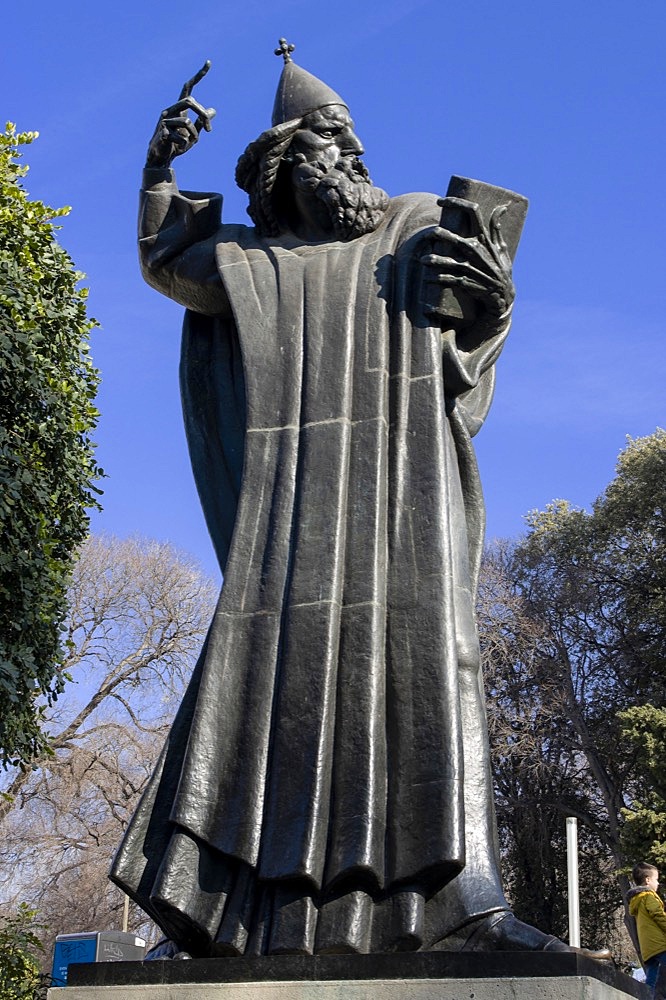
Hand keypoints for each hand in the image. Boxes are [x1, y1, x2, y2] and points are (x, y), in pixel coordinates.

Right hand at [145, 61, 216, 168]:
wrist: (162, 156)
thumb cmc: (177, 143)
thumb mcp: (193, 133)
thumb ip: (202, 122)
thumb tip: (213, 110)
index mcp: (178, 108)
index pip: (188, 88)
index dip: (199, 75)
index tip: (208, 62)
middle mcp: (170, 109)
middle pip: (190, 101)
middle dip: (202, 114)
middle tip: (209, 130)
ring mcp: (165, 120)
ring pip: (187, 122)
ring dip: (193, 135)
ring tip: (190, 143)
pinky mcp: (162, 131)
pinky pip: (180, 136)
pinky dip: (184, 143)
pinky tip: (179, 147)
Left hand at [419, 197, 514, 329]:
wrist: (504, 297)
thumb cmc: (500, 269)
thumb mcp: (502, 248)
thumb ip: (497, 228)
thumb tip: (501, 207)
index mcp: (485, 238)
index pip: (473, 212)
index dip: (456, 202)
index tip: (440, 201)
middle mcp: (479, 251)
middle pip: (455, 237)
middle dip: (438, 235)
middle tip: (425, 235)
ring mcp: (474, 268)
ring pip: (450, 262)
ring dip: (434, 261)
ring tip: (422, 260)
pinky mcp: (469, 283)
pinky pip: (451, 280)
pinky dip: (438, 280)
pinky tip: (428, 280)